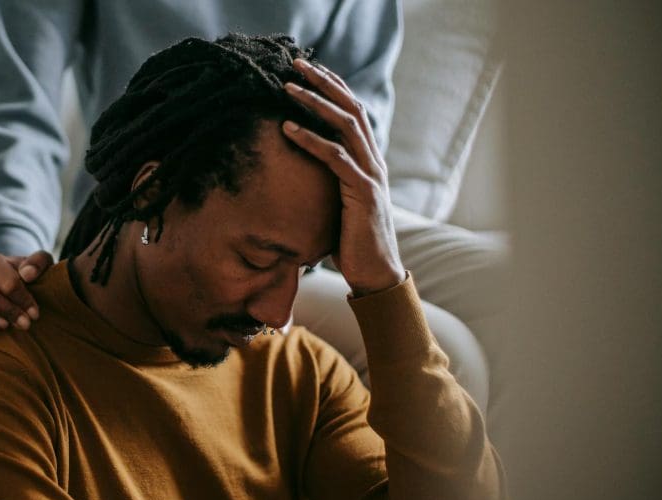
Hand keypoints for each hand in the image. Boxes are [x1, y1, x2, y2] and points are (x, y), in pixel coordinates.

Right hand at [0, 250, 53, 328]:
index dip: (23, 300)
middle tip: (24, 324)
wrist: (8, 284)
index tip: (34, 314)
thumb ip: (39, 262)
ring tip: (3, 325)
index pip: (7, 281)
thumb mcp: (39, 265)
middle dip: (8, 311)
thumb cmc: (26, 277)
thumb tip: (27, 274)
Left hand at [281, 58, 405, 295]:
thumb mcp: (338, 204)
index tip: (308, 69)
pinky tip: (287, 130)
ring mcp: (371, 174)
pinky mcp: (362, 192)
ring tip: (286, 89)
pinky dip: (310, 141)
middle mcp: (373, 160)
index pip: (353, 111)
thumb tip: (301, 174)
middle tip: (295, 64)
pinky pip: (336, 158)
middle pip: (350, 108)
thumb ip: (328, 183)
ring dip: (313, 104)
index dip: (332, 87)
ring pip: (345, 126)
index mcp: (369, 160)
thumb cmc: (352, 242)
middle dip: (323, 83)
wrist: (375, 274)